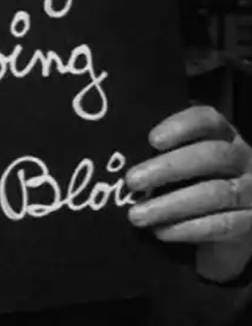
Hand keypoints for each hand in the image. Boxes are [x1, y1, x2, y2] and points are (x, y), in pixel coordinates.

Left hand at [125, 106, 251, 282]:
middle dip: (168, 168)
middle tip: (131, 181)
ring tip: (136, 215)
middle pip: (212, 155)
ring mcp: (251, 190)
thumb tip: (114, 156)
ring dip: (171, 205)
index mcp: (222, 136)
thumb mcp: (175, 166)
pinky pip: (223, 224)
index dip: (181, 126)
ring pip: (217, 193)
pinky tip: (160, 232)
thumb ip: (156, 156)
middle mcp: (242, 158)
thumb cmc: (187, 187)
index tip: (152, 140)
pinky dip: (188, 228)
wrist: (221, 232)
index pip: (208, 120)